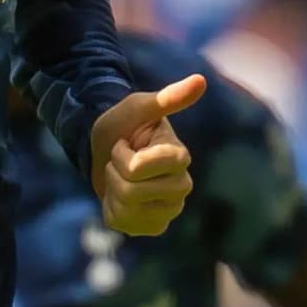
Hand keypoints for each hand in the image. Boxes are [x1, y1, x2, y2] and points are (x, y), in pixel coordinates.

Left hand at [93, 74, 203, 235]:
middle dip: (115, 173)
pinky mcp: (154, 226)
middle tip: (120, 161)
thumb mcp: (139, 107)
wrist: (106, 148)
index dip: (121, 156)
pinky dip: (112, 209)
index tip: (125, 143)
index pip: (138, 168)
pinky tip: (121, 196)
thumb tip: (201, 80)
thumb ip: (168, 98)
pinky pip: (122, 224)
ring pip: (126, 210)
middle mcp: (181, 187)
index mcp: (180, 158)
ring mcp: (169, 210)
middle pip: (131, 192)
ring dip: (112, 189)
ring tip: (121, 177)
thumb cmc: (124, 124)